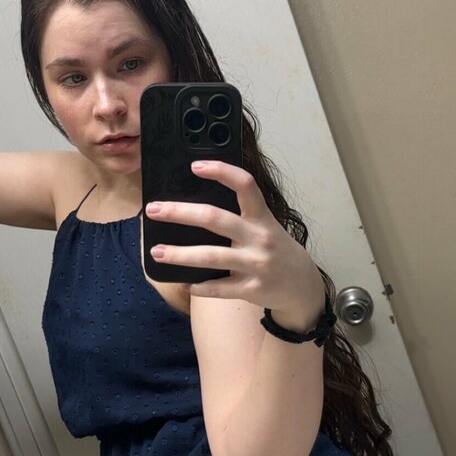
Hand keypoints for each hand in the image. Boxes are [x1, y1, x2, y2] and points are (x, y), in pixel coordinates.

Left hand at [146, 161, 324, 323]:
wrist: (303, 286)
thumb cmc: (275, 250)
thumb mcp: (266, 227)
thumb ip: (240, 217)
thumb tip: (196, 208)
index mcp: (261, 217)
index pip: (245, 185)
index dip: (221, 172)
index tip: (195, 166)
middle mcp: (259, 237)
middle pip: (215, 219)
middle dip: (180, 213)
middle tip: (153, 210)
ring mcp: (256, 264)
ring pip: (211, 256)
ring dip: (180, 254)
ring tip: (157, 252)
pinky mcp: (252, 289)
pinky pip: (219, 288)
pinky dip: (198, 287)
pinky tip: (183, 282)